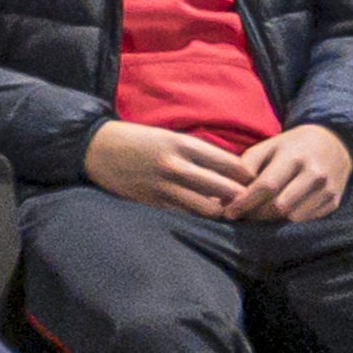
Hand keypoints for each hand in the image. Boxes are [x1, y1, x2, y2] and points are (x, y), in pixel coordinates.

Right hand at [81, 119, 255, 217]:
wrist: (95, 148)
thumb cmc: (136, 140)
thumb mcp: (168, 136)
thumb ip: (196, 152)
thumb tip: (229, 169)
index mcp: (182, 144)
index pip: (229, 163)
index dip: (247, 175)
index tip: (256, 181)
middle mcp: (176, 166)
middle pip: (224, 189)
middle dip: (241, 197)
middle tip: (249, 202)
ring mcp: (164, 186)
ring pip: (208, 208)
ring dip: (220, 211)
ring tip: (226, 211)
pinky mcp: (153, 201)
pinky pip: (185, 214)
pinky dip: (197, 216)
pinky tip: (202, 214)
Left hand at [229, 123, 352, 222]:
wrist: (334, 143)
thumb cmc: (293, 146)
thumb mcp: (268, 146)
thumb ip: (247, 165)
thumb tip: (227, 192)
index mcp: (294, 157)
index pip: (266, 186)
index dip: (245, 202)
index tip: (228, 211)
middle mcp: (314, 174)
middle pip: (279, 205)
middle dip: (256, 212)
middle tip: (242, 213)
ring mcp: (327, 190)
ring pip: (293, 216)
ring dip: (272, 218)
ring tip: (260, 210)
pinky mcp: (335, 202)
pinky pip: (307, 219)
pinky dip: (290, 218)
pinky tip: (281, 210)